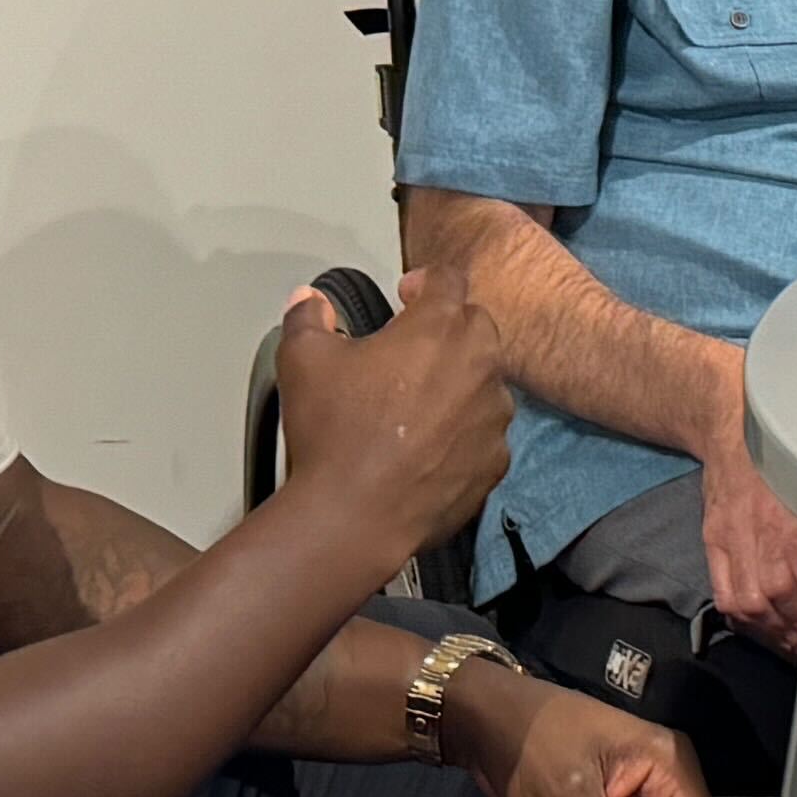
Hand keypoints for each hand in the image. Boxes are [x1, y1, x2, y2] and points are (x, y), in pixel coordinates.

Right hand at [271, 271, 510, 557]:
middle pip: (477, 326)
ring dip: (460, 381)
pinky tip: (430, 445)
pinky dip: (464, 431)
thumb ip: (307, 318)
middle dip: (448, 327)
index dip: (426, 280)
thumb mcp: (302, 360)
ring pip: (487, 381)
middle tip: (412, 345)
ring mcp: (493, 417)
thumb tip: (308, 302)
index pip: (449, 280)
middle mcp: (479, 365)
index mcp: (438, 328)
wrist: (356, 516)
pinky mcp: (494, 461)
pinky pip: (486, 433)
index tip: (409, 293)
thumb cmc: (334, 434)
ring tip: (418, 401)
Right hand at [699, 436, 796, 649]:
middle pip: (775, 602)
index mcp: (795, 528)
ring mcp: (732, 541)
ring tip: (782, 640)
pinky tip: (753, 623)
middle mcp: (762, 538)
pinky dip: (738, 616)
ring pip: (747, 604)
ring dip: (766, 630)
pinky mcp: (712, 541)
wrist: (733, 433)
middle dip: (792, 632)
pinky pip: (722, 591)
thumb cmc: (783, 465)